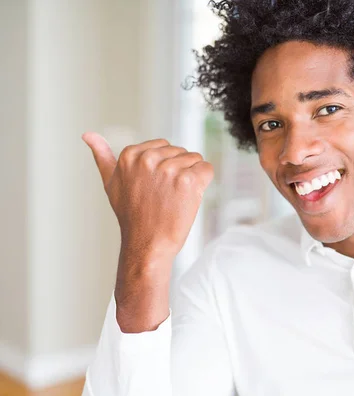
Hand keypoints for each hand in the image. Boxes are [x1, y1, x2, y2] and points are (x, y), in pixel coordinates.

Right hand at [82, 132, 213, 330]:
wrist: (147, 245)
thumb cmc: (131, 216)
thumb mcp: (111, 183)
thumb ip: (102, 156)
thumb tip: (87, 134)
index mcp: (130, 154)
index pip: (164, 146)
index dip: (165, 167)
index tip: (154, 187)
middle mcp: (148, 158)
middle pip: (181, 152)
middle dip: (179, 171)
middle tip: (164, 196)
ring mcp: (169, 169)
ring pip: (195, 160)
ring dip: (191, 178)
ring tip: (175, 199)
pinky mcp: (188, 180)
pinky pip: (207, 169)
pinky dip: (204, 183)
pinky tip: (190, 198)